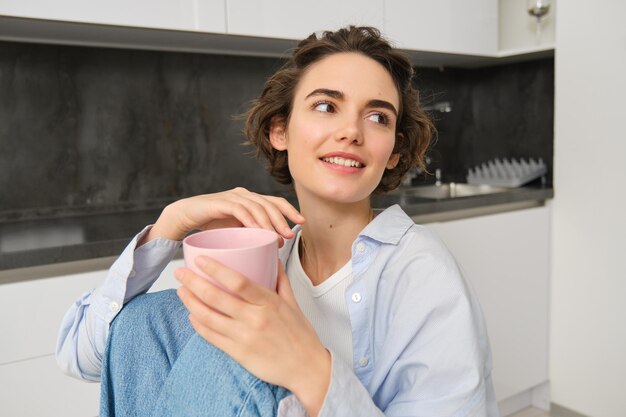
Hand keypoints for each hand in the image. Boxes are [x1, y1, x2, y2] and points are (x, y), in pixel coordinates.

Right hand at [141, 187, 303, 244]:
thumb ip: (252, 234)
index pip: (275, 202)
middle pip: (269, 204)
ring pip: (257, 207)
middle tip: (289, 234)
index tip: (302, 222)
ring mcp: (232, 197)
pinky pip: (239, 209)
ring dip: (269, 222)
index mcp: (250, 200)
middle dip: (282, 219)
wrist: (184, 216)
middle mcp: (244, 195)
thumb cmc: (211, 226)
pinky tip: (257, 230)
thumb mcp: (236, 230)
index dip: (290, 210)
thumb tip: (274, 247)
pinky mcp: (221, 202)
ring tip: (276, 236)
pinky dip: (250, 219)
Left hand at [175, 257, 330, 416]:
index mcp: (269, 302)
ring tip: (181, 291)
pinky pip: (212, 337)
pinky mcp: (238, 353)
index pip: (237, 281)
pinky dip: (198, 325)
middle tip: (180, 273)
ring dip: (190, 302)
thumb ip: (280, 280)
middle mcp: (255, 318)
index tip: (200, 259)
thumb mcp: (293, 303)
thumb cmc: (301, 335)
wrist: (307, 369)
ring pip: (208, 317)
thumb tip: (272, 257)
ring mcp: (244, 337)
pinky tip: (192, 316)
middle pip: (216, 297)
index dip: (215, 269)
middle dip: (193, 282)